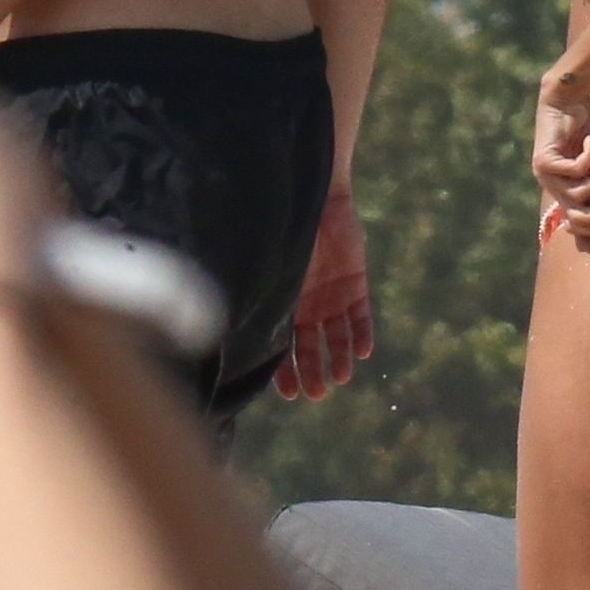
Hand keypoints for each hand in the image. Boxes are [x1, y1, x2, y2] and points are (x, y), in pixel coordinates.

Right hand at [274, 190, 373, 402]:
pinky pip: (361, 314)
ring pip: (338, 335)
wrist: (317, 195)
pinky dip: (362, 332)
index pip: (284, 345)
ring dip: (339, 356)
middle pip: (311, 345)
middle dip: (312, 371)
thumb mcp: (273, 266)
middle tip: (316, 394)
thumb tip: (226, 321)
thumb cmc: (286, 229)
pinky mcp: (356, 283)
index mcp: (284, 302)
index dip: (285, 370)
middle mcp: (308, 303)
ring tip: (341, 377)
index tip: (288, 393)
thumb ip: (262, 291)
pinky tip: (362, 351)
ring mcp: (333, 294)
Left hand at [532, 81, 589, 239]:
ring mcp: (543, 175)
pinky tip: (588, 139)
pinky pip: (577, 170)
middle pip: (577, 218)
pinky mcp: (544, 162)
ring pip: (580, 193)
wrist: (568, 97)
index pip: (576, 222)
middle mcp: (549, 184)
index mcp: (561, 187)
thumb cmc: (585, 127)